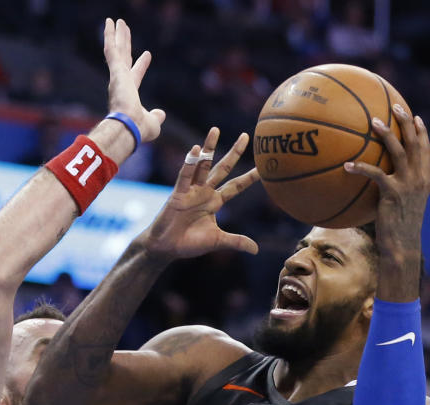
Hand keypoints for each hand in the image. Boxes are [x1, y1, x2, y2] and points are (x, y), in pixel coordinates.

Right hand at [104, 18, 165, 142]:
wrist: (127, 129)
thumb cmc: (139, 130)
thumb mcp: (153, 123)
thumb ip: (156, 116)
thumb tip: (161, 114)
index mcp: (129, 94)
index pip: (136, 74)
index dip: (142, 65)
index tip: (148, 54)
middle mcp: (121, 83)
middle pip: (124, 58)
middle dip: (125, 44)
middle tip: (125, 29)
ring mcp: (117, 76)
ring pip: (116, 50)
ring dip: (116, 35)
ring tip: (116, 21)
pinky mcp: (116, 71)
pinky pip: (111, 49)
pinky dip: (110, 35)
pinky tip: (110, 22)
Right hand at [139, 127, 259, 259]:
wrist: (165, 248)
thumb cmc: (188, 243)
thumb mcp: (217, 241)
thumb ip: (236, 241)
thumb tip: (256, 250)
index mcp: (215, 202)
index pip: (236, 186)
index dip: (250, 177)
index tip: (264, 166)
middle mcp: (205, 192)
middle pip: (223, 168)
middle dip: (234, 152)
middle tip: (246, 136)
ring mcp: (191, 190)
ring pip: (203, 165)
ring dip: (208, 148)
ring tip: (215, 130)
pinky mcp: (178, 193)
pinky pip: (185, 175)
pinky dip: (190, 163)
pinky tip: (195, 150)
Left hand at [345, 104, 429, 261]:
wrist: (403, 246)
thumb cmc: (399, 229)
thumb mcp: (403, 206)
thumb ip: (398, 190)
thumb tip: (380, 181)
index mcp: (424, 180)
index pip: (426, 150)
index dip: (421, 132)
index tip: (415, 116)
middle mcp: (419, 179)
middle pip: (415, 143)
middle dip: (406, 122)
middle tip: (395, 106)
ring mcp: (407, 185)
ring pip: (398, 152)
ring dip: (386, 134)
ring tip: (373, 122)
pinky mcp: (392, 194)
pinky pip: (375, 174)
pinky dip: (361, 168)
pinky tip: (347, 165)